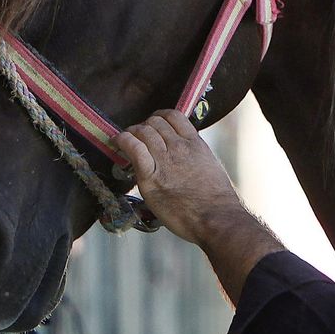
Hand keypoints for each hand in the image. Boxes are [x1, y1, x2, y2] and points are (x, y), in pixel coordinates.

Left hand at [114, 111, 245, 244]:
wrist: (214, 217)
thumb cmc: (216, 201)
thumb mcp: (210, 167)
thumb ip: (195, 157)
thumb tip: (184, 157)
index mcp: (195, 144)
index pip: (174, 116)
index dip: (160, 117)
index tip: (154, 124)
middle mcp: (179, 147)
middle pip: (155, 122)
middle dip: (144, 126)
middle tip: (138, 137)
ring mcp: (165, 160)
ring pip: (143, 131)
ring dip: (131, 133)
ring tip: (125, 140)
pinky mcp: (151, 176)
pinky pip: (134, 148)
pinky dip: (124, 141)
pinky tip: (118, 143)